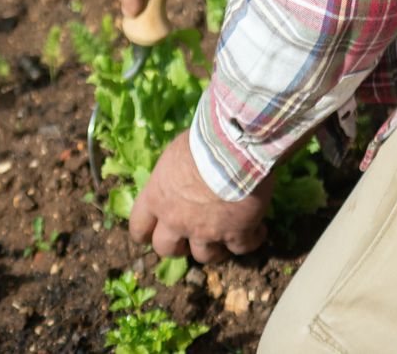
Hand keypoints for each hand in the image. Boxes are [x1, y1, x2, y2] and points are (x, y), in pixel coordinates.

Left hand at [129, 131, 270, 262]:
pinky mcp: (236, 235)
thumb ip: (174, 175)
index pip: (138, 227)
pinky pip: (242, 248)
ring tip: (227, 232)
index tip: (151, 234)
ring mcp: (206, 232)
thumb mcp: (176, 153)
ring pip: (205, 256)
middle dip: (178, 246)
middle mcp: (177, 220)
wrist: (235, 147)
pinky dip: (250, 240)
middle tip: (191, 236)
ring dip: (215, 247)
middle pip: (167, 249)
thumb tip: (181, 176)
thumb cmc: (202, 140)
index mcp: (157, 198)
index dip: (145, 233)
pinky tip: (258, 230)